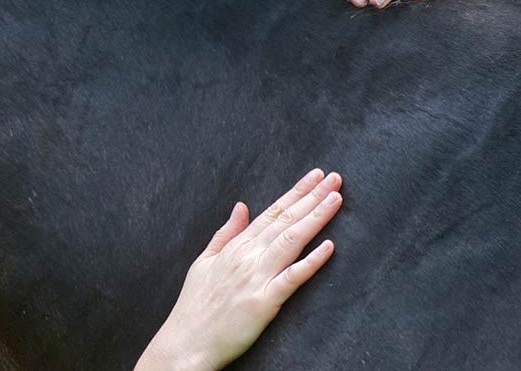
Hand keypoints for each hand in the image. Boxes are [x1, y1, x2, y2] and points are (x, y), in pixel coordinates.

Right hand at [135, 169, 342, 370]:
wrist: (186, 342)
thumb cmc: (194, 307)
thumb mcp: (203, 262)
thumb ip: (225, 233)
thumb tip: (241, 206)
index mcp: (235, 247)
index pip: (271, 212)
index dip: (295, 193)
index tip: (315, 177)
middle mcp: (247, 257)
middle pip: (285, 220)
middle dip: (312, 197)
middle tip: (334, 178)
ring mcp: (256, 278)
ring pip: (291, 240)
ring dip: (315, 218)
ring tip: (335, 199)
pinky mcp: (263, 302)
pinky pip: (292, 278)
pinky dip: (311, 261)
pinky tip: (329, 246)